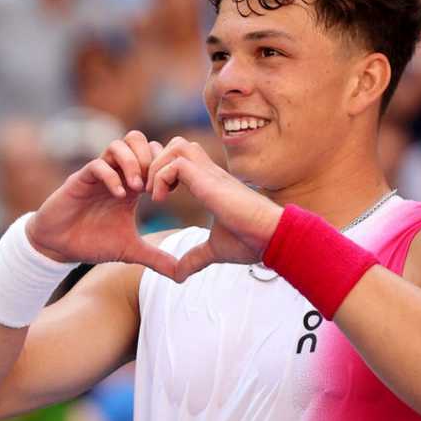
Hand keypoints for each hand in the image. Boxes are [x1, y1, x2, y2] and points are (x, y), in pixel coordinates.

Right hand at [26, 131, 177, 277]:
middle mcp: (116, 174)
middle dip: (151, 158)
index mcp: (132, 184)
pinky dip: (112, 177)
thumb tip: (181, 275)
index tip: (171, 191)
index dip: (166, 168)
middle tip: (155, 186)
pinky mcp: (79, 181)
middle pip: (138, 140)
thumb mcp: (131, 251)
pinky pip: (97, 165)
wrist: (58, 248)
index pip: (154, 155)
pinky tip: (120, 196)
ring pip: (118, 145)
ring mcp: (97, 175)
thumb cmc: (93, 243)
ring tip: (139, 189)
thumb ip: (157, 258)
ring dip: (133, 163)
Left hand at [146, 137, 282, 281]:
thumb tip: (179, 276)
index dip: (164, 172)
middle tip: (150, 190)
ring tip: (153, 193)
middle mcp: (211, 174)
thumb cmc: (251, 241)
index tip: (157, 198)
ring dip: (158, 166)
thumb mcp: (215, 250)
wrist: (271, 237)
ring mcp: (211, 174)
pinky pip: (177, 163)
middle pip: (178, 144)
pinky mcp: (210, 180)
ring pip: (176, 145)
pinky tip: (160, 199)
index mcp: (212, 184)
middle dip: (157, 162)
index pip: (183, 160)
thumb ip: (195, 258)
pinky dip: (161, 177)